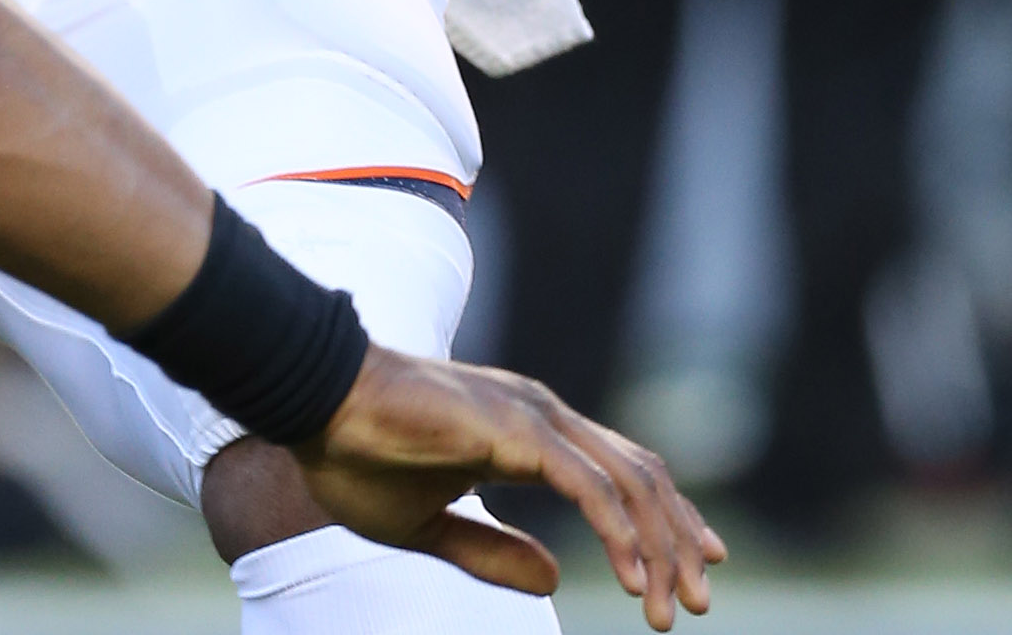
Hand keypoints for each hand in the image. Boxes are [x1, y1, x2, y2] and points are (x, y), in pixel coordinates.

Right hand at [296, 346, 722, 626]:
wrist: (312, 403)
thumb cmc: (354, 457)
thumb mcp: (427, 527)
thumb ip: (490, 551)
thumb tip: (556, 581)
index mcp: (526, 434)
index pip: (620, 472)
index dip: (663, 519)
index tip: (695, 566)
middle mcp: (542, 417)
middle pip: (640, 475)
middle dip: (678, 541)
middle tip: (699, 602)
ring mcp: (531, 417)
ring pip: (627, 482)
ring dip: (659, 547)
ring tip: (672, 607)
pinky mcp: (513, 430)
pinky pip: (588, 487)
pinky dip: (620, 533)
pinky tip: (635, 579)